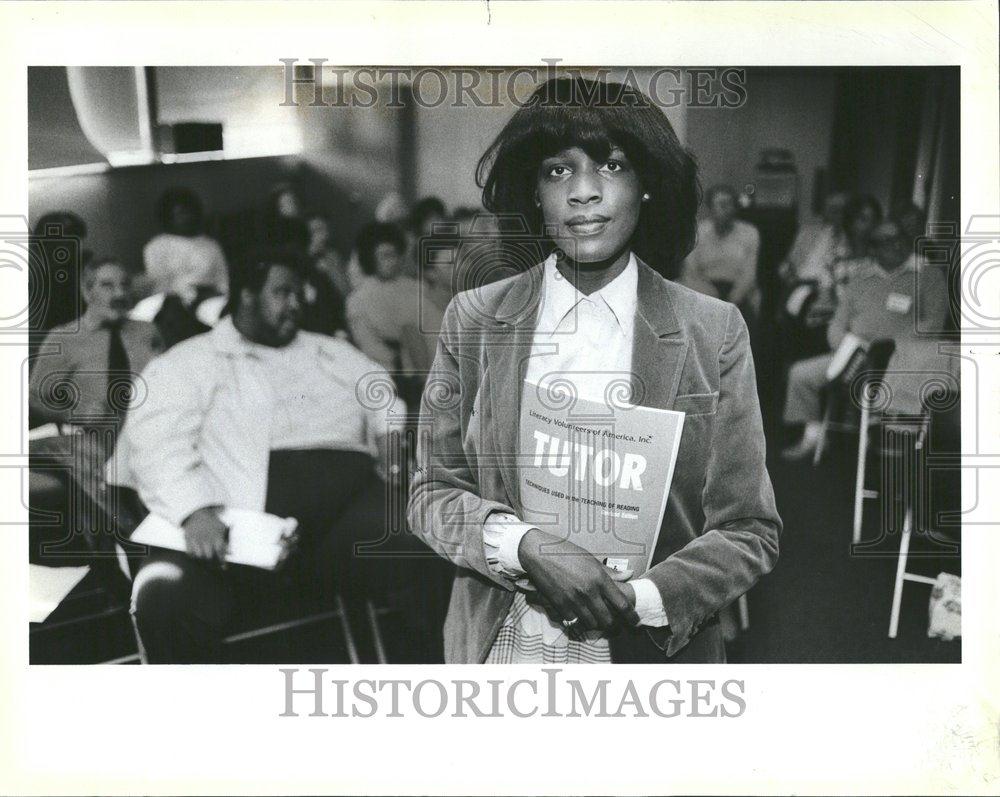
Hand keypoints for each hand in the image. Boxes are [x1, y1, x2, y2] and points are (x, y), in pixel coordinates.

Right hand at [182, 506, 228, 564]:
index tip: (223, 567)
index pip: (220, 551)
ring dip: (202, 557)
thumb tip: (231, 553)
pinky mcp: (187, 539)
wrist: (197, 513)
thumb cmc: (212, 523)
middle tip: (212, 558)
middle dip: (211, 558)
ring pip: (199, 555)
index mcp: (216, 534)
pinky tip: (196, 552)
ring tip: (204, 554)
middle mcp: (206, 537)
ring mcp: (196, 538)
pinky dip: (193, 555)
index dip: (222, 560)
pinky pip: (189, 552)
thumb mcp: (222, 528)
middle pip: (208, 555)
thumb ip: (227, 540)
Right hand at [518, 528, 638, 633]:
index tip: (635, 621)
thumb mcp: (590, 559)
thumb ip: (609, 572)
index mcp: (599, 578)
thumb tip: (629, 576)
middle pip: (607, 620)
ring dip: (595, 623)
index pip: (621, 604)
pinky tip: (577, 612)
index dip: (631, 616)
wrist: (539, 553)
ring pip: (591, 623)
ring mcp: (573, 600)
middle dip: (613, 625)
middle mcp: (588, 591)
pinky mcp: (559, 604)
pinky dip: (576, 618)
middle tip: (614, 624)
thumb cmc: (566, 552)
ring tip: (596, 618)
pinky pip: (573, 620)